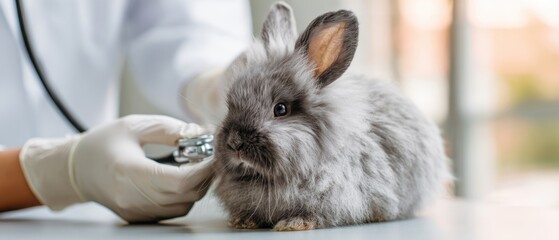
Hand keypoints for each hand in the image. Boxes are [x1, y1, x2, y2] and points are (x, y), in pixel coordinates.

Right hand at [20, 115, 213, 221]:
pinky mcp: (138, 217)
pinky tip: (183, 177)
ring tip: (197, 165)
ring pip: (183, 206)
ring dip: (197, 186)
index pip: (180, 181)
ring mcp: (135, 211)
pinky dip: (185, 195)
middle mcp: (132, 198)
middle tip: (211, 157)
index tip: (216, 154)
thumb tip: (202, 134)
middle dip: (206, 176)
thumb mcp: (135, 126)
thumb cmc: (103, 143)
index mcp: (129, 172)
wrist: (75, 169)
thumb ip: (170, 129)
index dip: (205, 170)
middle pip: (186, 195)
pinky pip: (173, 210)